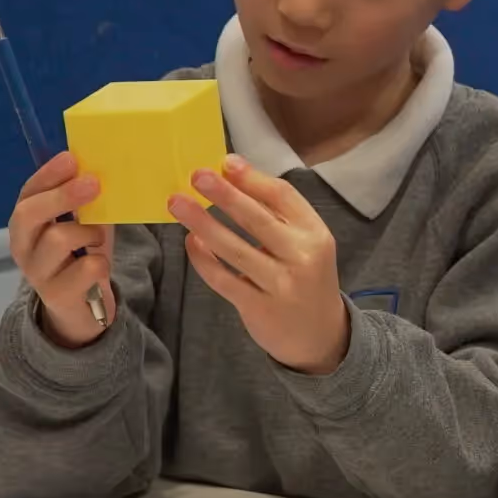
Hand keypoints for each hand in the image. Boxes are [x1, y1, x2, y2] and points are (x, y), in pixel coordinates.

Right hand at [10, 153, 111, 349]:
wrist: (83, 311)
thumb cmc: (81, 257)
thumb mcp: (81, 225)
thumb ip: (85, 201)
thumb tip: (100, 169)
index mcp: (25, 225)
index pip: (27, 193)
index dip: (48, 175)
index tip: (71, 158)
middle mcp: (22, 247)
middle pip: (29, 214)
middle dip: (62, 195)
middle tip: (93, 184)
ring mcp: (36, 273)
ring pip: (58, 239)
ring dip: (88, 232)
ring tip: (97, 239)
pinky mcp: (57, 295)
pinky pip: (85, 267)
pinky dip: (101, 262)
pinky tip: (100, 266)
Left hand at [172, 156, 348, 375]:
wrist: (320, 336)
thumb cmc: (305, 278)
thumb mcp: (306, 244)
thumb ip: (277, 215)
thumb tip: (233, 174)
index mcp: (316, 234)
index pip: (283, 197)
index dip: (253, 178)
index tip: (226, 162)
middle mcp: (302, 257)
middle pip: (257, 219)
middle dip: (224, 194)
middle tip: (197, 176)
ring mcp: (280, 285)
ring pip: (234, 248)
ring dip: (202, 223)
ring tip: (177, 204)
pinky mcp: (258, 307)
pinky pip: (222, 278)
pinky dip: (203, 259)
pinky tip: (190, 242)